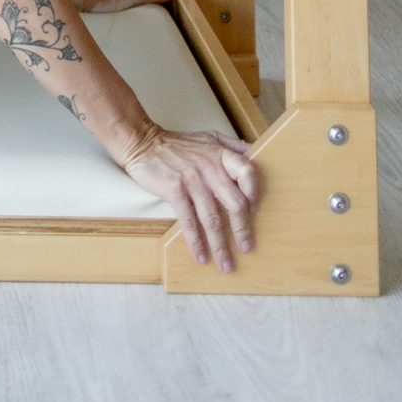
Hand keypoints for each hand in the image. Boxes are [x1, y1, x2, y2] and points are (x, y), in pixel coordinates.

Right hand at [118, 125, 261, 271]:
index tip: (255, 213)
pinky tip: (200, 256)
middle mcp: (209, 166)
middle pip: (234, 203)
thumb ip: (233, 147)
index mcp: (220, 154)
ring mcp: (191, 178)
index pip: (248, 173)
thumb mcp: (209, 138)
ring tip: (226, 264)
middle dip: (242, 231)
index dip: (254, 195)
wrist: (142, 141)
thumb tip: (258, 156)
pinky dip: (196, 242)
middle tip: (247, 248)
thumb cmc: (179, 144)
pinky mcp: (174, 189)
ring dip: (221, 246)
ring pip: (212, 219)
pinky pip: (189, 221)